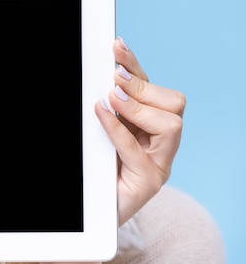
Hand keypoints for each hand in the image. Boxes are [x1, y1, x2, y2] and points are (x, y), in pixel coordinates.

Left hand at [95, 38, 184, 224]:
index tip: (116, 47)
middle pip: (174, 103)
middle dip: (141, 86)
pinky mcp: (146, 185)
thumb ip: (108, 109)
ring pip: (169, 125)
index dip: (136, 66)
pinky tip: (101, 112)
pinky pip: (137, 151)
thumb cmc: (94, 171)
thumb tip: (100, 77)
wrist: (90, 216)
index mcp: (150, 127)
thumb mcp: (101, 133)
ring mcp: (158, 166)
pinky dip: (118, 128)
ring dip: (137, 107)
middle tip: (113, 80)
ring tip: (111, 99)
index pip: (155, 89)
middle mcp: (161, 145)